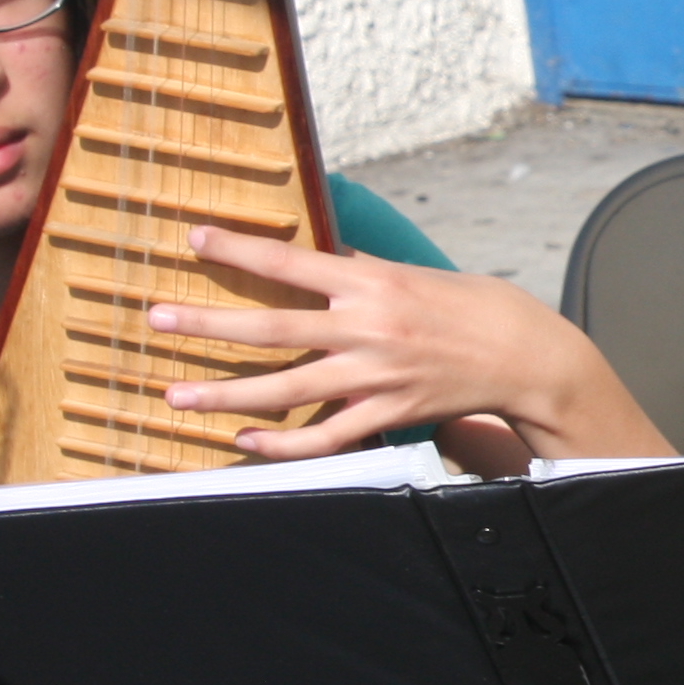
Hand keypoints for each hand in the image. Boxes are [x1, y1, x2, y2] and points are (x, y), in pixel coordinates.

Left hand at [148, 228, 667, 461]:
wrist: (525, 355)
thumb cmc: (471, 305)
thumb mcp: (413, 273)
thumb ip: (361, 272)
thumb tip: (319, 255)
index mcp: (371, 284)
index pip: (290, 262)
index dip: (239, 250)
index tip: (194, 238)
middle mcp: (367, 329)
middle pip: (272, 330)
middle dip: (209, 325)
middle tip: (157, 320)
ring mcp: (375, 377)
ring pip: (286, 391)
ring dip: (226, 395)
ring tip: (177, 395)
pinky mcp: (388, 414)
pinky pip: (325, 438)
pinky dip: (282, 446)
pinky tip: (244, 442)